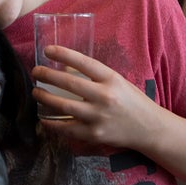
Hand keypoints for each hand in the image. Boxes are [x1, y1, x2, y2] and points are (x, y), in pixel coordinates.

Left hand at [31, 45, 159, 149]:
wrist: (149, 128)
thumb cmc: (132, 101)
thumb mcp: (118, 82)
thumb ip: (95, 77)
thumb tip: (65, 68)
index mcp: (112, 79)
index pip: (84, 63)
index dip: (64, 54)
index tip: (48, 50)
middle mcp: (105, 97)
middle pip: (69, 84)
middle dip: (48, 75)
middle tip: (36, 71)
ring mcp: (98, 117)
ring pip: (64, 106)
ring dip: (45, 98)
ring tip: (36, 92)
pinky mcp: (94, 134)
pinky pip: (67, 129)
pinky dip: (52, 124)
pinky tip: (43, 118)